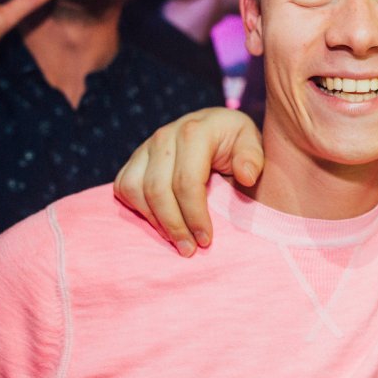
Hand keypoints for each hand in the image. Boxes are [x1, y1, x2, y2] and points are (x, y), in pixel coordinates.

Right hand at [113, 108, 263, 255]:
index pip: (187, 182)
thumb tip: (247, 176)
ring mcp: (146, 146)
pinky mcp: (135, 158)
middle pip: (158, 190)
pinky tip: (159, 222)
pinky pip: (124, 186)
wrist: (218, 127)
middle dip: (174, 226)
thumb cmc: (237, 143)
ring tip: (176, 240)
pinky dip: (137, 209)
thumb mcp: (253, 144)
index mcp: (195, 132)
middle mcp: (165, 136)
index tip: (206, 240)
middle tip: (190, 249)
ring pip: (135, 189)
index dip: (194, 216)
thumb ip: (253, 158)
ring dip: (154, 221)